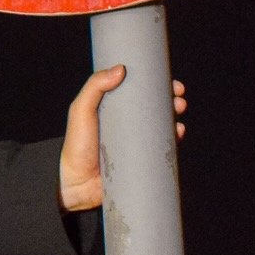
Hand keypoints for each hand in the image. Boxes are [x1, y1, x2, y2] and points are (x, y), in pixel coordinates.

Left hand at [58, 67, 186, 211]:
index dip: (153, 84)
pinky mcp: (142, 160)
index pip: (136, 91)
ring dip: (174, 116)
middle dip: (170, 99)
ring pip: (161, 126)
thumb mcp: (81, 110)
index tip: (166, 78)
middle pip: (153, 107)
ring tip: (178, 111)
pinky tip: (177, 133)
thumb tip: (120, 69)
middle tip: (177, 96)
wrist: (77, 185)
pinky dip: (173, 139)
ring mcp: (135, 142)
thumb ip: (94, 87)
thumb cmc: (76, 146)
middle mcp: (126, 124)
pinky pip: (162, 148)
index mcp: (112, 108)